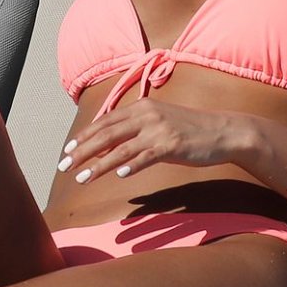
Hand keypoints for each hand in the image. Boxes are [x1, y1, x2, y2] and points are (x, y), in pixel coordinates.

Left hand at [57, 100, 251, 181]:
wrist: (223, 131)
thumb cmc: (189, 130)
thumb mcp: (158, 123)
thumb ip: (134, 131)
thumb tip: (109, 146)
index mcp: (140, 108)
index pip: (104, 123)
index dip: (84, 137)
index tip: (67, 151)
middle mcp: (146, 116)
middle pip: (106, 135)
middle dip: (82, 151)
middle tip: (64, 166)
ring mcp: (159, 130)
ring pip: (121, 149)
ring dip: (99, 164)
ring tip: (82, 177)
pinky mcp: (172, 145)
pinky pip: (146, 157)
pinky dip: (130, 166)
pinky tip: (118, 175)